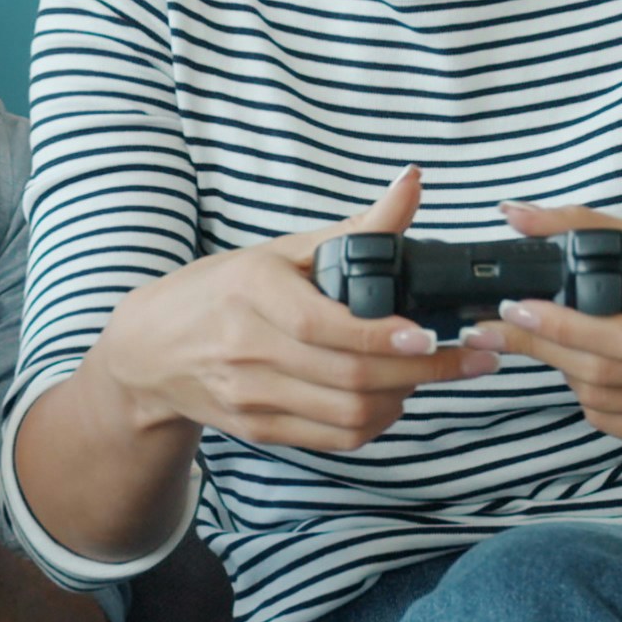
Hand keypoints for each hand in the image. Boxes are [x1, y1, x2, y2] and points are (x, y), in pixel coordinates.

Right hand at [85, 168, 495, 452]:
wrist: (151, 351)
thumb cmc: (220, 292)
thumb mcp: (280, 251)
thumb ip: (355, 227)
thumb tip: (413, 183)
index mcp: (251, 293)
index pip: (324, 326)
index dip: (384, 337)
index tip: (432, 335)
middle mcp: (246, 349)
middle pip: (348, 377)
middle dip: (422, 372)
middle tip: (470, 358)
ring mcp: (251, 396)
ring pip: (347, 415)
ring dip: (404, 399)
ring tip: (433, 373)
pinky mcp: (259, 429)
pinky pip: (333, 438)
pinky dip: (375, 423)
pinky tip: (394, 398)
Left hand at [460, 201, 621, 456]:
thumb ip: (584, 227)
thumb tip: (512, 214)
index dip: (562, 327)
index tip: (514, 306)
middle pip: (604, 373)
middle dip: (542, 347)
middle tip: (501, 327)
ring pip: (602, 401)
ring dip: (562, 370)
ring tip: (553, 343)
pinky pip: (615, 423)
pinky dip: (589, 397)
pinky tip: (589, 371)